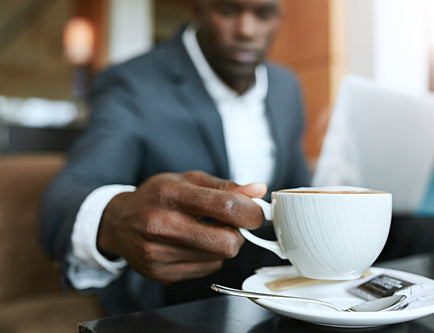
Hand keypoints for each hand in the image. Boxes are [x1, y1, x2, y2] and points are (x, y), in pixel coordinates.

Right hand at [97, 171, 266, 284]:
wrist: (119, 222)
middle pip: (227, 243)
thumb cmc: (158, 196)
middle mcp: (161, 226)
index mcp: (171, 195)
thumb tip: (258, 190)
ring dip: (222, 244)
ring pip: (219, 258)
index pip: (226, 207)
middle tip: (231, 223)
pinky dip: (209, 257)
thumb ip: (225, 186)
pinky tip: (193, 244)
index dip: (250, 211)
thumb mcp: (188, 180)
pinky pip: (207, 270)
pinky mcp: (160, 274)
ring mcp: (158, 254)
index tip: (255, 211)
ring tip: (205, 230)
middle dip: (238, 234)